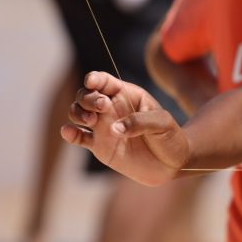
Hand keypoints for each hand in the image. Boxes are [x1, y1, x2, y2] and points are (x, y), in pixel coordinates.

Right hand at [61, 72, 188, 185]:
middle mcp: (110, 108)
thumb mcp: (162, 124)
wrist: (172, 163)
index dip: (95, 79)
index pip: (105, 82)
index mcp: (126, 95)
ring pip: (78, 113)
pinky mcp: (98, 145)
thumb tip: (114, 129)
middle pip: (86, 95)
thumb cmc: (170, 137)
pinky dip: (70, 133)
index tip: (93, 82)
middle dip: (87, 98)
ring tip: (90, 121)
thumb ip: (140, 122)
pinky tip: (69, 132)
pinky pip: (78, 137)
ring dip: (77, 113)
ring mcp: (102, 126)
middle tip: (102, 107)